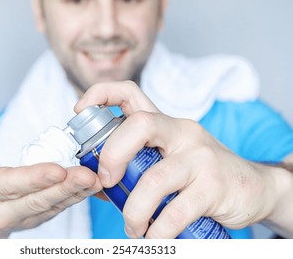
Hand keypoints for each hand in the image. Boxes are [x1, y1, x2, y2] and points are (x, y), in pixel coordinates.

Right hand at [0, 115, 101, 237]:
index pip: (10, 185)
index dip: (35, 177)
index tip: (58, 168)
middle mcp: (4, 210)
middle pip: (38, 199)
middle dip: (65, 187)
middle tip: (89, 174)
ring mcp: (24, 216)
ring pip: (53, 205)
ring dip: (77, 193)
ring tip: (97, 179)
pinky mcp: (39, 217)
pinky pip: (60, 207)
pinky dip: (77, 196)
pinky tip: (93, 185)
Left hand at [75, 81, 279, 238]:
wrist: (253, 187)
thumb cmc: (200, 174)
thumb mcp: (168, 161)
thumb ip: (136, 167)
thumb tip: (96, 184)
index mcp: (165, 125)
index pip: (130, 93)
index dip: (100, 94)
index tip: (79, 111)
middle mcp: (182, 132)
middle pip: (139, 125)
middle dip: (111, 155)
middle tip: (105, 183)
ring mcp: (200, 156)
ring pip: (154, 179)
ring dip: (134, 211)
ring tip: (133, 228)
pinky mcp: (214, 185)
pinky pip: (176, 212)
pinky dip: (158, 231)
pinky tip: (155, 237)